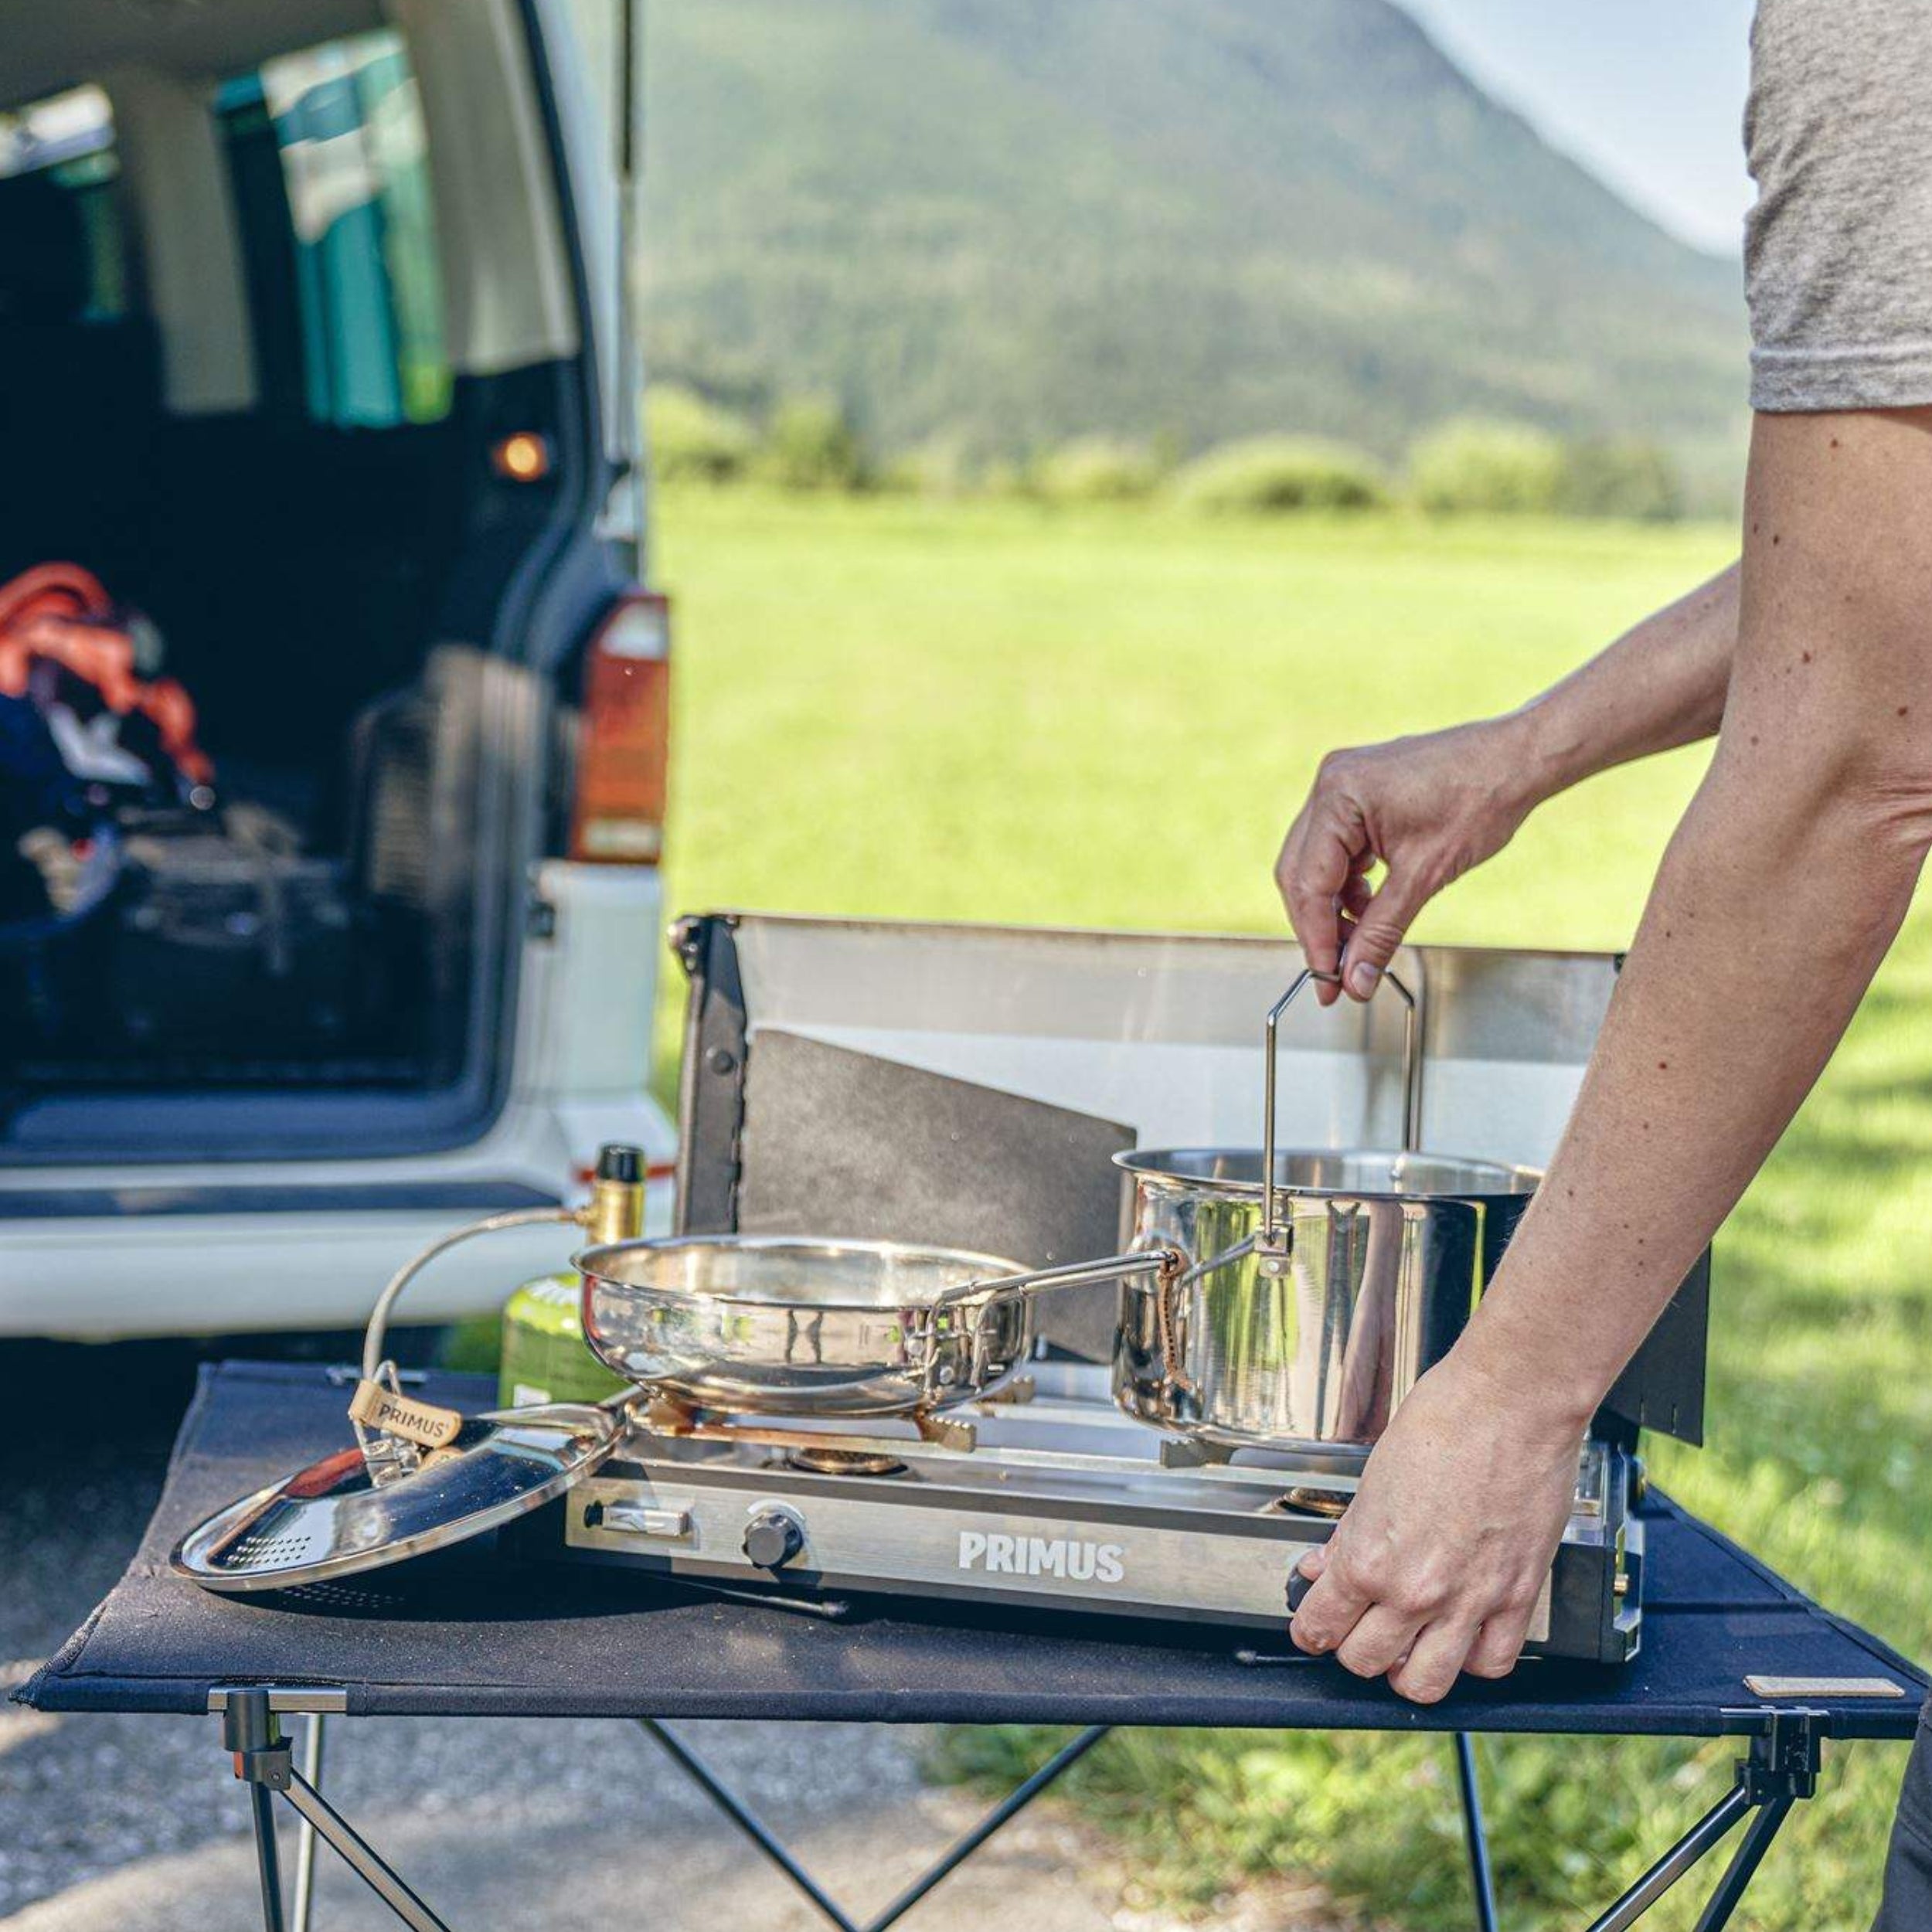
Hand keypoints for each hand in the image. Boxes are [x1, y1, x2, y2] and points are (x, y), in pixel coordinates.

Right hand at [1275, 719, 1537, 1004]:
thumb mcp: (1426, 875)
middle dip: (1319, 926)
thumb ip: (1382, 931)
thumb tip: (1356, 980)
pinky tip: (1369, 905)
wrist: (1517, 759)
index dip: (1317, 939)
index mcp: (1339, 796)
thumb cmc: (1482, 797)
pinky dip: (1348, 883)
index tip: (1328, 983)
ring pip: (1316, 864)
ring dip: (1334, 907)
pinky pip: (1336, 848)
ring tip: (1361, 941)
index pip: (1309, 884)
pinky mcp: (1358, 793)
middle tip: (1338, 973)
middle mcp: (1330, 784)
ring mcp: (1342, 785)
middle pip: (1300, 874)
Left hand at [1287, 1346, 1585, 1703]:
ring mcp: (1469, 1601)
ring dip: (1406, 1670)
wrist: (1511, 1406)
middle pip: (1364, 1662)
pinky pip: (1490, 1664)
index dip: (1309, 1629)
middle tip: (1356, 1628)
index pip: (1321, 1625)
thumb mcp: (1373, 1478)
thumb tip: (1324, 1566)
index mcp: (1369, 1558)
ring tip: (1405, 1645)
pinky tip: (1461, 1638)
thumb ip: (1348, 1535)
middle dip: (1352, 1648)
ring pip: (1423, 1683)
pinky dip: (1471, 1661)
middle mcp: (1416, 1591)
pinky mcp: (1518, 1598)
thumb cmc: (1443, 1422)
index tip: (1311, 1627)